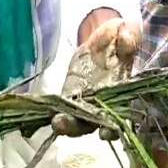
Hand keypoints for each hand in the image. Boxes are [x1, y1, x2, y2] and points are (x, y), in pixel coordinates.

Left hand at [54, 12, 140, 140]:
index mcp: (121, 96)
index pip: (119, 119)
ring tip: (53, 121)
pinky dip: (49, 110)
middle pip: (89, 124)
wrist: (104, 41)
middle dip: (76, 127)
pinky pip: (59, 107)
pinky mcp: (68, 95)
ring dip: (63, 123)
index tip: (105, 133)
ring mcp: (84, 103)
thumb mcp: (127, 33)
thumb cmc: (120, 39)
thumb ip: (129, 37)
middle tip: (62, 124)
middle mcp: (102, 106)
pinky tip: (37, 109)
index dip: (112, 129)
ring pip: (73, 119)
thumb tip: (125, 40)